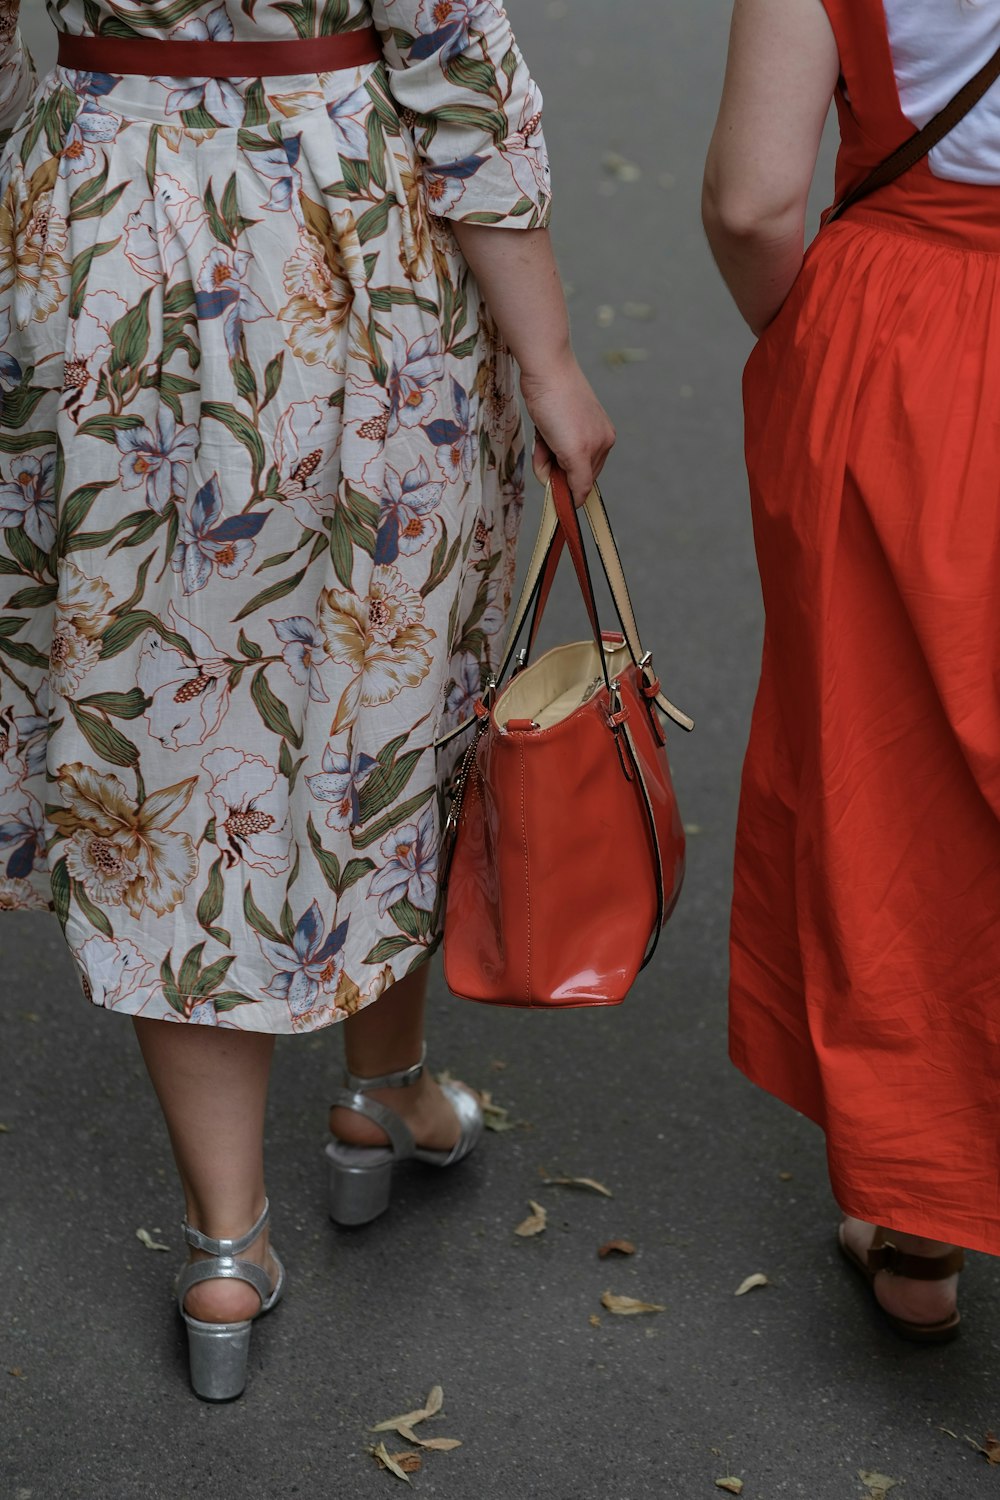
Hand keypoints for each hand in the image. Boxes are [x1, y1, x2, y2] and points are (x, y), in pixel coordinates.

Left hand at [520, 354, 615, 505]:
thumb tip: (578, 501)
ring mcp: (579, 427)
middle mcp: (596, 437)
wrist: (544, 367)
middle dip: (554, 468)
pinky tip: (541, 428)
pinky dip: (542, 442)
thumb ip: (579, 479)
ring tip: (543, 435)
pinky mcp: (561, 418)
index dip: (565, 485)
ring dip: (545, 455)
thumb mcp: (573, 451)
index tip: (551, 479)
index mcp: (604, 445)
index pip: (584, 483)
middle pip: (570, 472)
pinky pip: (550, 443)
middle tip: (546, 449)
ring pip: (557, 458)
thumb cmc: (557, 406)